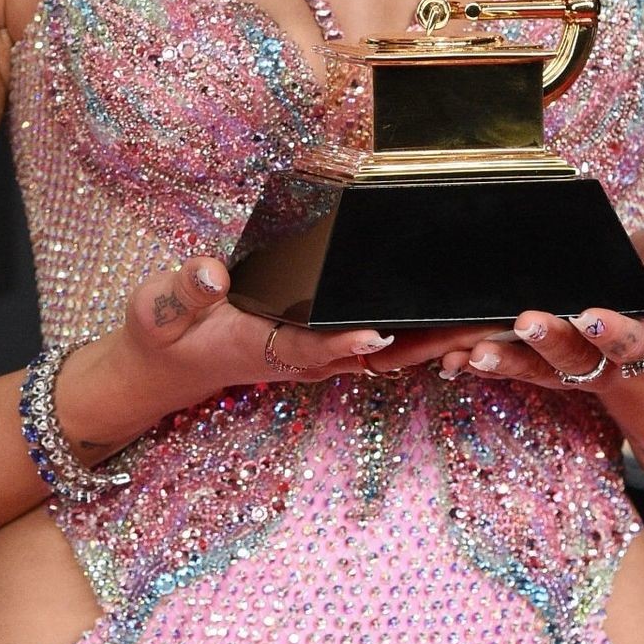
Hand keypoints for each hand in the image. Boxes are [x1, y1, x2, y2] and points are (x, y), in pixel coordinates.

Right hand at [55, 255, 472, 449]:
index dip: (345, 341)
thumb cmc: (161, 333)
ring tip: (485, 327)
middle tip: (477, 330)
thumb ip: (184, 288)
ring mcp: (309, 358)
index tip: (382, 331)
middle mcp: (296, 358)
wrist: (160, 370)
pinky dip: (413, 343)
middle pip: (369, 357)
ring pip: (382, 357)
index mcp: (260, 345)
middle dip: (422, 347)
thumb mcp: (158, 306)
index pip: (309, 345)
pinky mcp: (316, 350)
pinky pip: (373, 351)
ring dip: (431, 346)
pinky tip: (449, 330)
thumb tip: (215, 272)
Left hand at [433, 188, 643, 391]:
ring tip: (475, 352)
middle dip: (550, 344)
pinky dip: (479, 364)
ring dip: (505, 361)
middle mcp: (602, 359)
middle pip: (574, 361)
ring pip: (534, 369)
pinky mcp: (534, 358)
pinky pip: (506, 365)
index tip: (591, 314)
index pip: (630, 342)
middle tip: (526, 322)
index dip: (611, 332)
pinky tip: (452, 358)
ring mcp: (565, 363)